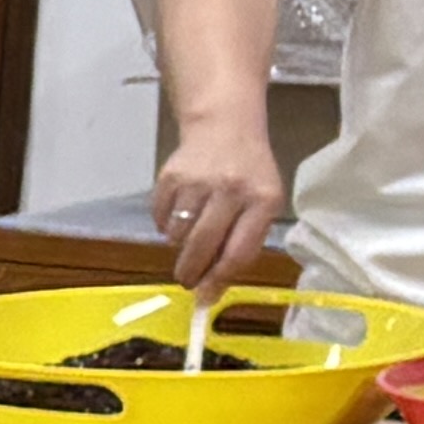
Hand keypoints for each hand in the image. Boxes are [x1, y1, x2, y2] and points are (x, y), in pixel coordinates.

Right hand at [152, 101, 286, 290]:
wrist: (224, 127)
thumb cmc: (249, 173)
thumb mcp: (263, 202)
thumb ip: (245, 241)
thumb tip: (213, 287)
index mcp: (262, 199)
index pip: (239, 250)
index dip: (219, 279)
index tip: (206, 297)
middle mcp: (231, 190)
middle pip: (203, 246)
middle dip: (191, 271)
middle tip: (186, 281)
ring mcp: (197, 182)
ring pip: (177, 234)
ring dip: (179, 244)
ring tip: (188, 235)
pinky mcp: (170, 176)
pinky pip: (160, 217)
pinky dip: (165, 224)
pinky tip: (177, 214)